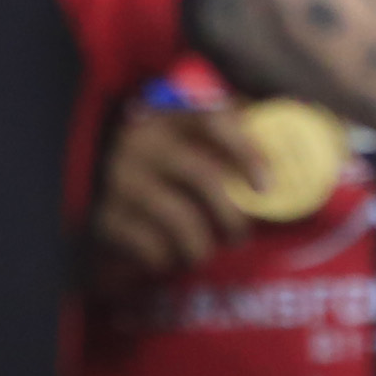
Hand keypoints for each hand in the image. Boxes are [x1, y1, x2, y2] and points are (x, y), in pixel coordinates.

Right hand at [90, 102, 276, 290]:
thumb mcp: (180, 134)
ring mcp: (120, 182)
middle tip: (240, 235)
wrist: (81, 178)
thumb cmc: (152, 159)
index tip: (266, 184)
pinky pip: (151, 248)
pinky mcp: (104, 219)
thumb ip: (227, 128)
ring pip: (180, 220)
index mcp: (168, 117)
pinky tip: (167, 257)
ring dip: (202, 244)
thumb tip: (294, 120)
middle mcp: (143, 144)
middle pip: (205, 177)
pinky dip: (167, 259)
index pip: (214, 120)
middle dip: (232, 213)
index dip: (246, 149)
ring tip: (203, 251)